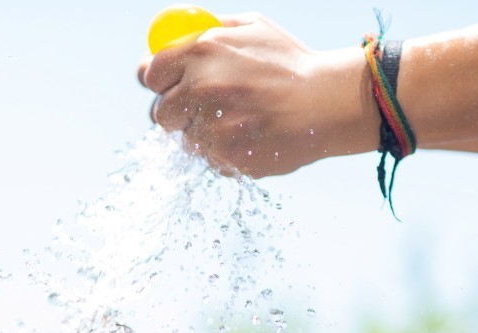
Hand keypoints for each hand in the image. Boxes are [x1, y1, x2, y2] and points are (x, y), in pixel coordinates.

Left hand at [138, 13, 375, 177]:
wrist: (327, 103)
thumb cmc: (290, 63)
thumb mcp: (251, 28)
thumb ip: (207, 32)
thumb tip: (168, 43)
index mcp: (201, 51)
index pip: (150, 73)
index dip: (160, 82)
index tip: (170, 87)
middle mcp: (201, 89)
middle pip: (160, 114)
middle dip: (177, 113)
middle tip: (201, 111)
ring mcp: (214, 127)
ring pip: (186, 141)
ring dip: (204, 135)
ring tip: (238, 123)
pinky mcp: (229, 158)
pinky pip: (211, 161)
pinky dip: (226, 154)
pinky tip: (252, 139)